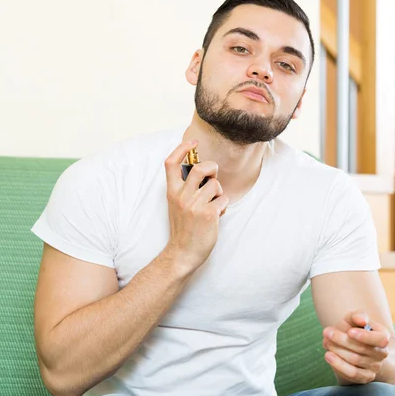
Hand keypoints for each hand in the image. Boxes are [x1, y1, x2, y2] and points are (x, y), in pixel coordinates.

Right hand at [163, 139, 228, 269]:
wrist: (182, 253)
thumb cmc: (183, 228)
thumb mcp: (177, 205)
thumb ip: (185, 189)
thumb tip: (201, 172)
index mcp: (172, 192)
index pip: (171, 163)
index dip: (182, 149)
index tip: (193, 142)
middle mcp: (182, 196)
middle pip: (200, 168)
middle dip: (212, 168)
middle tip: (213, 177)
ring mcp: (194, 205)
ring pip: (215, 185)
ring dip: (219, 194)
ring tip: (213, 205)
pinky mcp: (208, 214)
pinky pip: (223, 200)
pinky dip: (223, 207)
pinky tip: (216, 216)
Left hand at [322, 311, 389, 383]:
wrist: (349, 343)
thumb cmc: (352, 328)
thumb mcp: (354, 318)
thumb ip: (358, 315)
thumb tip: (361, 320)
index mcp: (383, 336)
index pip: (380, 339)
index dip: (365, 336)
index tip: (349, 332)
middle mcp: (382, 353)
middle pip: (362, 349)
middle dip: (341, 340)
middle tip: (326, 332)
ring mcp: (375, 367)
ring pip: (355, 361)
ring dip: (337, 351)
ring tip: (325, 342)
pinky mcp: (366, 377)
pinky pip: (352, 375)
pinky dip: (338, 365)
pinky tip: (328, 356)